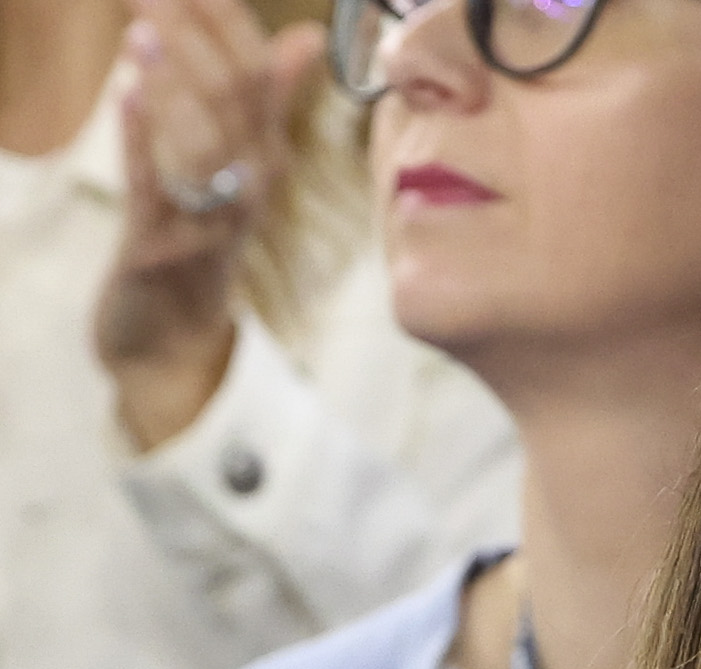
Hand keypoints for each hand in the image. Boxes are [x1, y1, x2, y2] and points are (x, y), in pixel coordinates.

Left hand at [93, 0, 326, 452]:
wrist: (171, 340)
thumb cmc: (201, 239)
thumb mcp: (241, 172)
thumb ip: (270, 101)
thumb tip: (307, 39)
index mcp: (266, 166)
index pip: (260, 83)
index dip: (230, 25)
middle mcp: (246, 195)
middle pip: (233, 106)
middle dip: (194, 40)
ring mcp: (206, 226)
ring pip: (201, 148)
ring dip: (170, 86)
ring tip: (141, 31)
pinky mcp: (159, 253)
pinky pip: (154, 193)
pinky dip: (140, 142)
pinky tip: (127, 95)